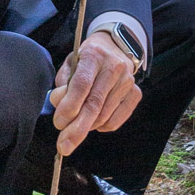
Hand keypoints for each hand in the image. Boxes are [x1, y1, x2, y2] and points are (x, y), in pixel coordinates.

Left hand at [49, 31, 141, 156]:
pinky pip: (115, 121)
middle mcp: (114, 67)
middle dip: (76, 129)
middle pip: (94, 104)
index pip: (81, 84)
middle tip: (63, 146)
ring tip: (75, 127)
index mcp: (94, 55)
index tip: (58, 123)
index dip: (69, 106)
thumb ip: (63, 84)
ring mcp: (128, 81)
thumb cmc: (86, 60)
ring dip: (86, 127)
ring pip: (103, 116)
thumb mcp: (70, 64)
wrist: (114, 49)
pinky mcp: (136, 94)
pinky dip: (101, 127)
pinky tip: (93, 121)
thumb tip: (60, 107)